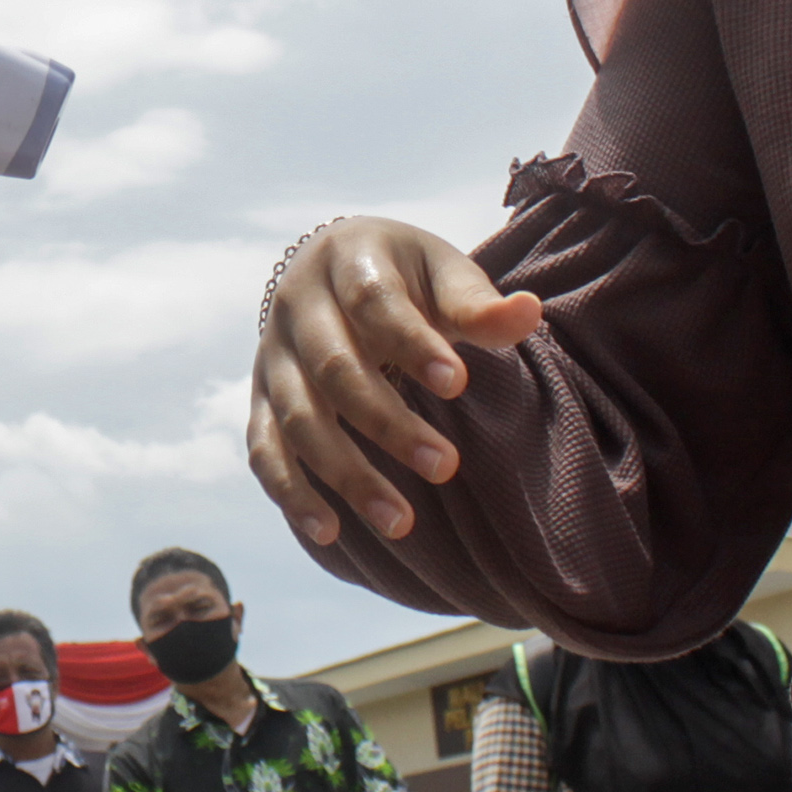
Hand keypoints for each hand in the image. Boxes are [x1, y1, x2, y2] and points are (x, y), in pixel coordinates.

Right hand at [247, 219, 547, 548]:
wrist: (332, 270)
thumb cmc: (404, 277)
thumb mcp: (442, 273)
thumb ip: (477, 303)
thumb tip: (530, 313)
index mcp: (345, 260)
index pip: (373, 303)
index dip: (411, 345)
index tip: (458, 384)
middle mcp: (296, 306)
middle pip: (334, 368)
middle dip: (388, 423)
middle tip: (447, 467)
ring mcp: (272, 356)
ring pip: (299, 418)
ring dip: (347, 474)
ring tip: (401, 523)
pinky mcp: (260, 400)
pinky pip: (264, 449)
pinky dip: (291, 492)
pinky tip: (330, 531)